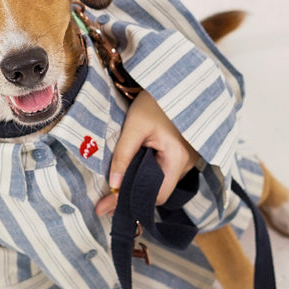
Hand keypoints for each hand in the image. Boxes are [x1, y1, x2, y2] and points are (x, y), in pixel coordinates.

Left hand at [94, 89, 197, 217]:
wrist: (175, 81)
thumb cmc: (156, 100)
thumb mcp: (134, 125)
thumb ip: (123, 155)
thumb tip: (113, 184)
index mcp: (178, 158)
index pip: (156, 195)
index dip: (131, 202)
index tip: (105, 207)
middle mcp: (186, 164)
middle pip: (156, 191)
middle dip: (130, 197)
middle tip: (102, 203)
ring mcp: (185, 160)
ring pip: (158, 182)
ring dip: (136, 186)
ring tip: (110, 192)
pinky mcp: (178, 154)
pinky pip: (160, 171)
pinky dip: (143, 175)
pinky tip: (126, 175)